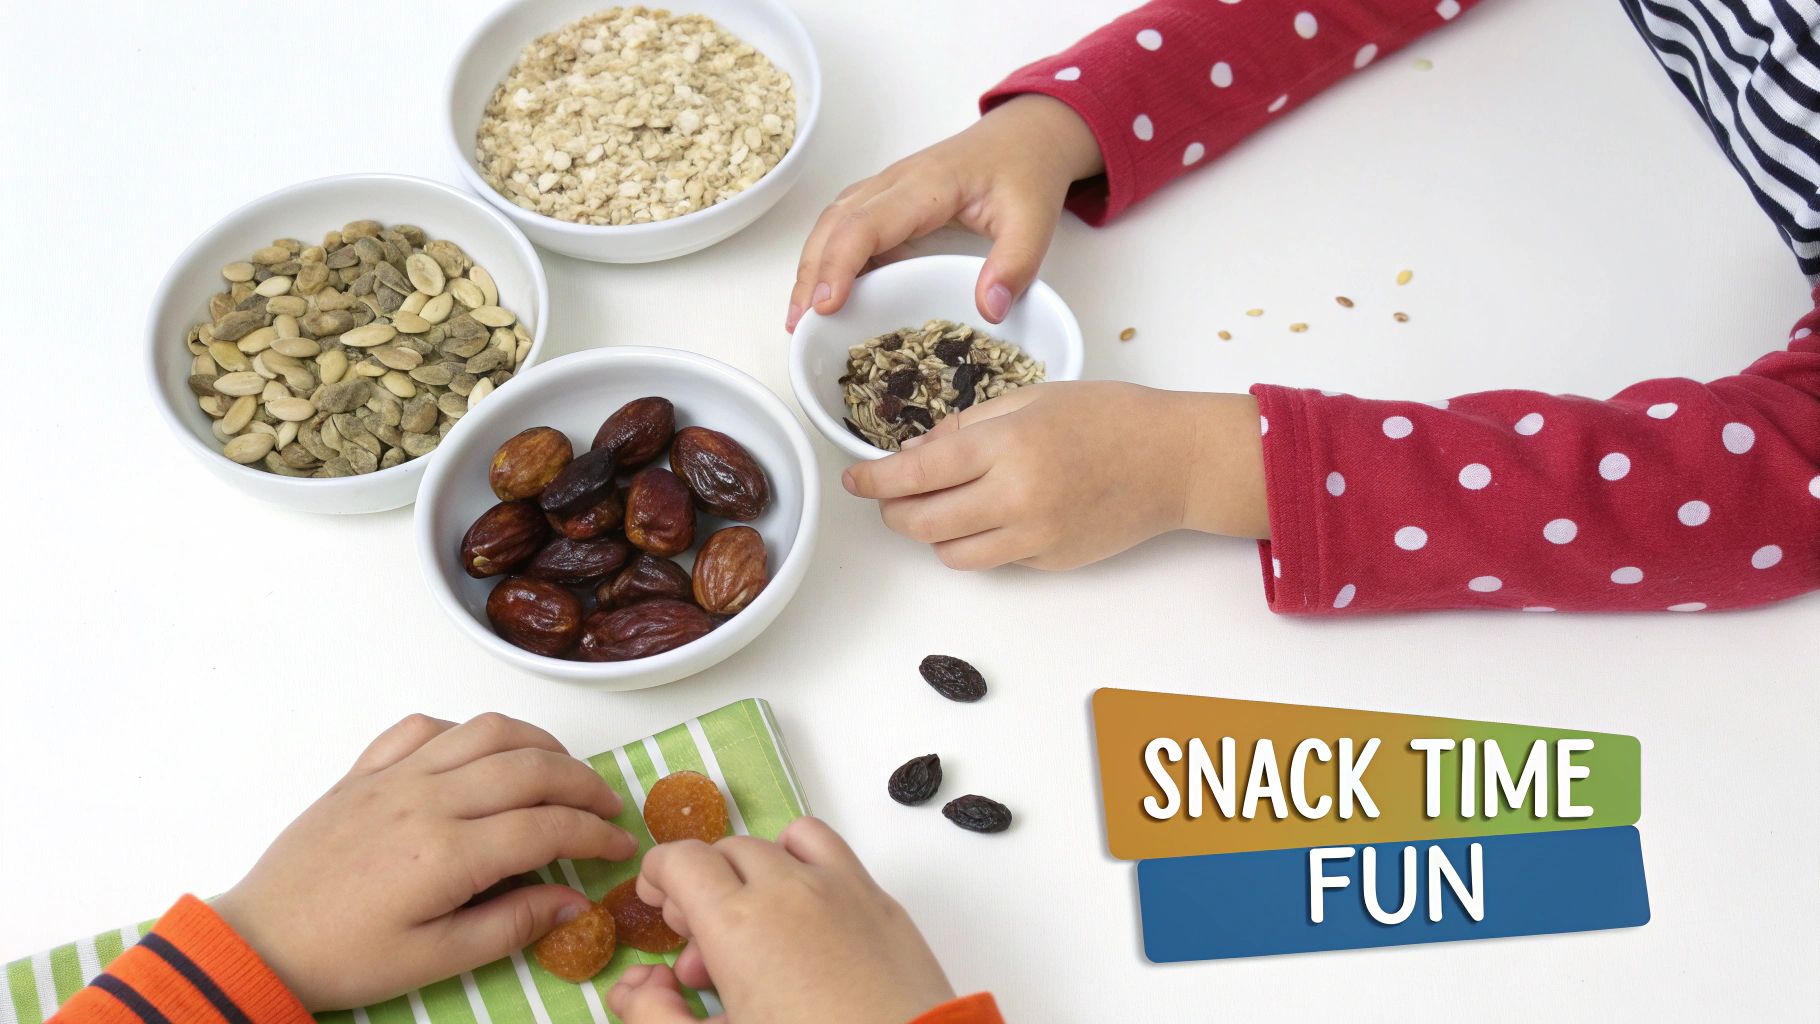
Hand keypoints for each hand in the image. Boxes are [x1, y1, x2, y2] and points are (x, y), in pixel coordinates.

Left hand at [213, 713, 637, 1011]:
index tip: (621, 846)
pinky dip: (466, 731)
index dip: (595, 833)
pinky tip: (482, 754)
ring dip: (538, 743)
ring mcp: (395, 776)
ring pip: (486, 731)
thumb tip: (572, 901)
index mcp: (447, 852)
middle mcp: (427, 799)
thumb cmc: (345, 957)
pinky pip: (425, 727)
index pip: (547, 827)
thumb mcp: (434, 961)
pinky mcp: (365, 770)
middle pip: (530, 767)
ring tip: (562, 769)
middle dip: (583, 782)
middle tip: (608, 806)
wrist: (259, 940)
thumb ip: (509, 926)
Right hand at [607, 818, 955, 1023]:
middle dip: (702, 886)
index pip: (681, 860)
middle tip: (700, 943)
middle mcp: (786, 889)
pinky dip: (803, 860)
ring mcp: (838, 887)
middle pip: (725, 853)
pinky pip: (828, 849)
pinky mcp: (877, 899)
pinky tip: (803, 907)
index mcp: (737, 924)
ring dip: (753, 870)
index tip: (657, 900)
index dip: (659, 874)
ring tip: (751, 923)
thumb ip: (658, 1016)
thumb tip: (633, 985)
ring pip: (776, 843)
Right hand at [787, 94, 1102, 331]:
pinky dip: (829, 258)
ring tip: (802, 316)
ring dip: (812, 267)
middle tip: (800, 325)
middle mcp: (896, 182)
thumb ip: (1016, 264)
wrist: (1027, 135)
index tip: (825, 306)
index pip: (866, 224)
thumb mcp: (1035, 219)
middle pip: (834, 223)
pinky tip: (828, 293)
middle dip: (811, 274)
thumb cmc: (1026, 170)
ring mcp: (887, 188)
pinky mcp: (889, 200)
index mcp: (926, 185)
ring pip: (832, 222)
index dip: (839, 264)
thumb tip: (988, 310)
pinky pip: (847, 226)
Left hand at [842, 381, 1270, 570]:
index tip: (854, 480)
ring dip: (931, 535)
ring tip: (937, 508)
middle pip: (922, 523)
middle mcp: (1015, 498)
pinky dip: (977, 543)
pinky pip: (994, 560)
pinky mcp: (1050, 562)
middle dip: (893, 512)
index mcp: (1007, 447)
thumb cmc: (1111, 417)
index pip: (917, 473)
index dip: (874, 480)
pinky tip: (990, 515)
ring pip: (951, 554)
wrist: (1175, 462)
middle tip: (888, 497)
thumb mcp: (1034, 398)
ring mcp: (1033, 538)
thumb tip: (917, 451)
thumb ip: (969, 425)